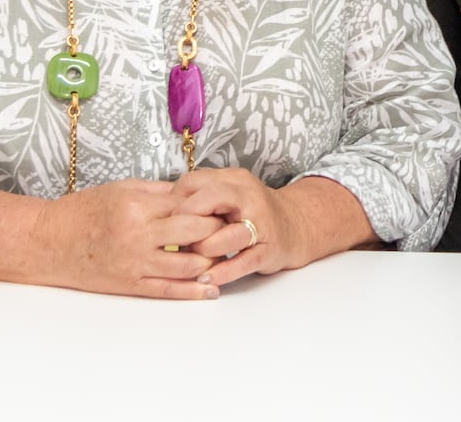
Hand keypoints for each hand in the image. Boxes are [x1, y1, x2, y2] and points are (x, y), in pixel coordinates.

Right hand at [33, 177, 233, 298]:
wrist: (48, 242)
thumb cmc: (82, 211)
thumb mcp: (121, 189)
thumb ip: (158, 192)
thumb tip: (192, 193)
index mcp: (137, 206)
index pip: (188, 206)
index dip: (211, 207)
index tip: (227, 206)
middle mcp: (138, 235)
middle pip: (194, 234)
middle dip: (217, 232)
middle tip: (232, 229)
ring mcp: (134, 263)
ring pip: (187, 266)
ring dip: (211, 262)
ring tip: (226, 256)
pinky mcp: (129, 285)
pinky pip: (168, 290)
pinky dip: (193, 291)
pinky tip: (211, 289)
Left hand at [169, 168, 304, 293]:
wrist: (296, 226)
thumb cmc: (252, 213)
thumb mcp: (229, 194)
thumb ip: (201, 197)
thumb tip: (164, 212)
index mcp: (234, 180)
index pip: (195, 181)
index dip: (176, 201)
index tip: (168, 219)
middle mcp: (248, 196)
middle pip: (209, 199)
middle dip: (187, 223)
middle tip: (176, 239)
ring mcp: (260, 223)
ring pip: (225, 235)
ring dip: (204, 249)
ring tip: (194, 259)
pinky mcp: (268, 249)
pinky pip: (242, 262)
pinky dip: (222, 272)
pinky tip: (207, 279)